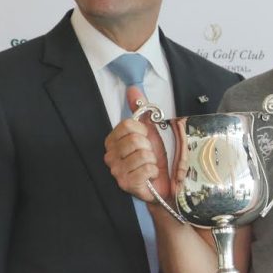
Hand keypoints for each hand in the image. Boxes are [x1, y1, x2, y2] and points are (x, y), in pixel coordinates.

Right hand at [103, 86, 169, 201]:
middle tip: (148, 154)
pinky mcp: (126, 183)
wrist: (162, 183)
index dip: (143, 130)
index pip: (128, 125)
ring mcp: (116, 171)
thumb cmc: (154, 158)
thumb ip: (140, 110)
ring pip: (142, 154)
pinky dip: (153, 171)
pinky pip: (146, 168)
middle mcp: (110, 155)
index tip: (145, 138)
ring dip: (152, 159)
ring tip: (149, 164)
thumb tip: (133, 89)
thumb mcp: (149, 130)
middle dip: (149, 146)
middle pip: (135, 139)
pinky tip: (150, 175)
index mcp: (113, 140)